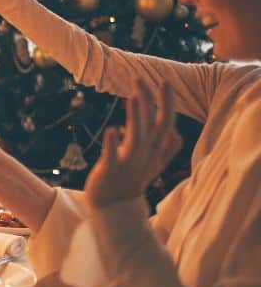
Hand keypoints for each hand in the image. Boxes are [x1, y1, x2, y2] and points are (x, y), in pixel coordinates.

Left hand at [85, 79, 181, 207]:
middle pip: (154, 126)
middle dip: (152, 102)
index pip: (165, 123)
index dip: (166, 103)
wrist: (115, 208)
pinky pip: (112, 158)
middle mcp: (145, 155)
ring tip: (133, 96)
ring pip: (136, 138)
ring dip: (136, 117)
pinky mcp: (110, 172)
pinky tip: (110, 131)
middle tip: (143, 78)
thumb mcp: (152, 164)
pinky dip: (113, 145)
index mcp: (155, 151)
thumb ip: (164, 148)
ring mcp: (129, 163)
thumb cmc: (132, 180)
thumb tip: (175, 133)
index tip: (164, 81)